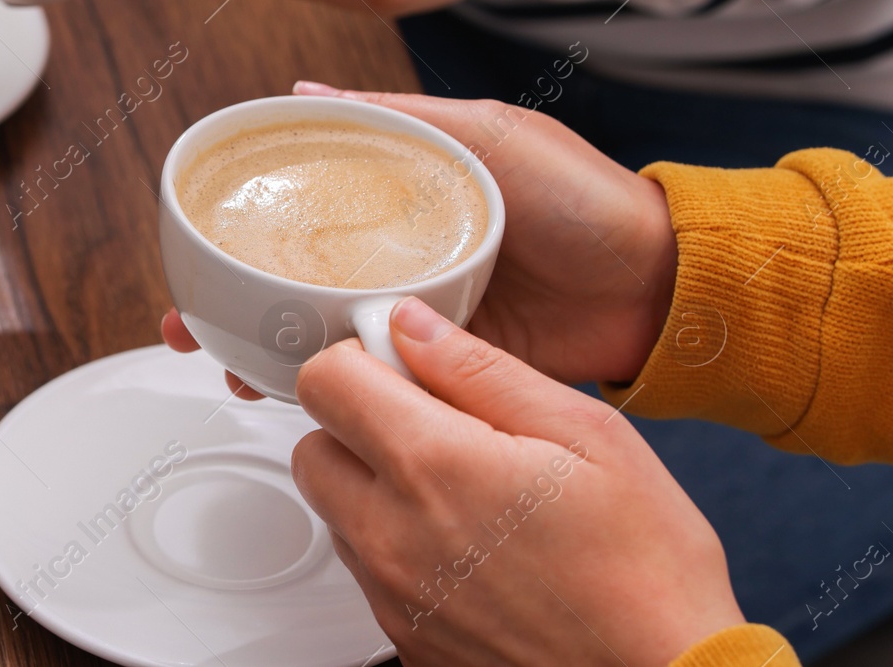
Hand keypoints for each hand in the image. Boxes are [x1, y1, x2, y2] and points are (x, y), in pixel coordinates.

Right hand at [162, 81, 676, 388]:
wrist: (655, 289)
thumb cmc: (581, 197)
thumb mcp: (486, 131)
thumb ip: (399, 114)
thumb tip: (305, 89)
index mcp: (403, 192)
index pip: (303, 201)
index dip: (243, 217)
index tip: (193, 230)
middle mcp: (397, 254)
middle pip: (291, 276)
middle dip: (228, 298)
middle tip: (181, 316)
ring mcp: (412, 313)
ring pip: (314, 332)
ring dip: (258, 347)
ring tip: (213, 359)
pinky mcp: (436, 366)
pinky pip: (366, 377)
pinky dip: (322, 388)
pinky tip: (282, 393)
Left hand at [294, 298, 745, 665]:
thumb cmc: (647, 569)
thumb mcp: (586, 434)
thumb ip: (481, 369)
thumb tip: (413, 326)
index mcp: (434, 466)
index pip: (325, 382)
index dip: (361, 359)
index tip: (403, 365)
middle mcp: (394, 535)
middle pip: (314, 448)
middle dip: (358, 424)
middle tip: (434, 425)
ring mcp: (393, 594)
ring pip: (337, 511)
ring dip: (376, 488)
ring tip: (466, 491)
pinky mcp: (403, 636)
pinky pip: (367, 570)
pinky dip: (398, 546)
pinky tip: (471, 544)